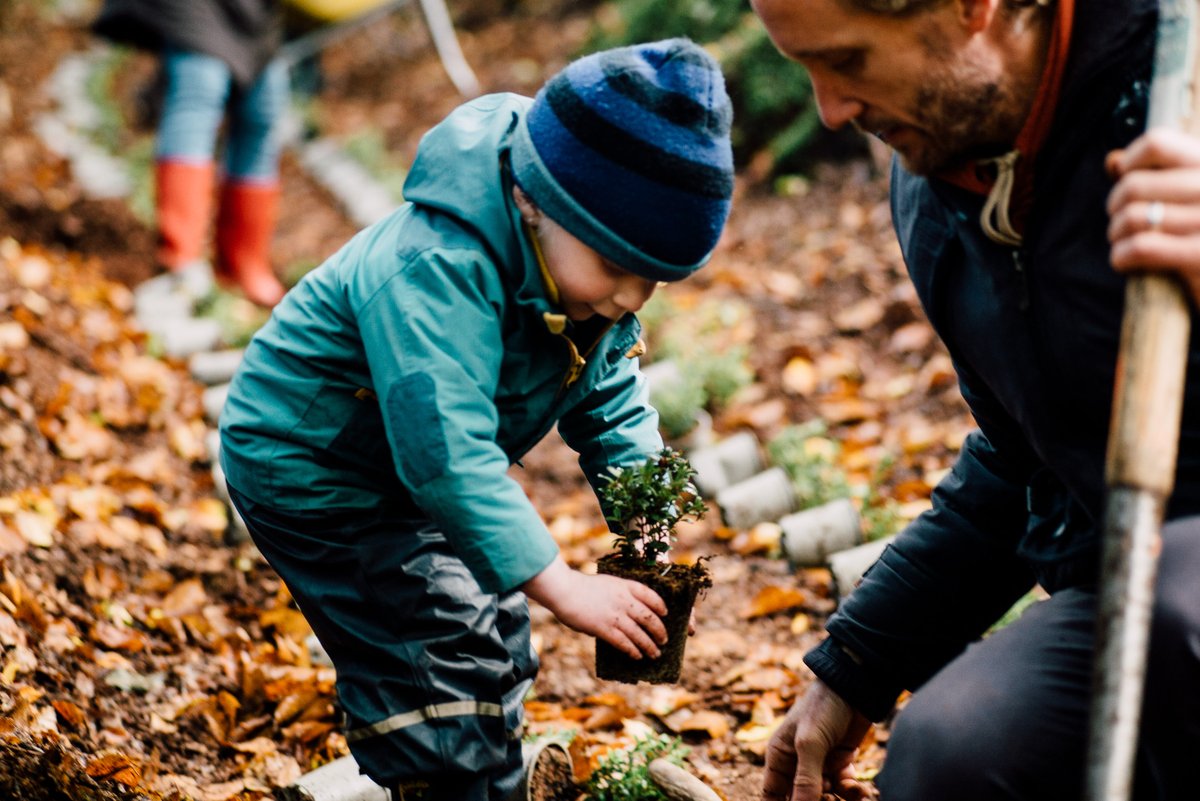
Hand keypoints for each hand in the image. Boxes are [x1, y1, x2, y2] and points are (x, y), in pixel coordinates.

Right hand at [522, 556, 667, 658]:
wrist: (565, 590)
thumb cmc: (581, 587)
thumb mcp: (606, 583)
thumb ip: (618, 596)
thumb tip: (625, 614)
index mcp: (625, 586)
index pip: (651, 595)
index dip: (660, 605)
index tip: (665, 613)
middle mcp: (624, 600)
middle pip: (649, 617)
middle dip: (659, 631)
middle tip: (664, 640)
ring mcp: (615, 615)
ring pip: (640, 634)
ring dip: (649, 646)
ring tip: (655, 654)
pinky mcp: (605, 628)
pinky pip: (624, 643)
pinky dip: (633, 650)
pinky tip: (637, 656)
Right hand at [761, 680, 873, 800]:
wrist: (856, 688)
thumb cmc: (823, 708)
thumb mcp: (810, 743)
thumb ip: (805, 780)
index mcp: (779, 756)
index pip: (772, 794)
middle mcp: (797, 763)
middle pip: (801, 799)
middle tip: (829, 800)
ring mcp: (820, 764)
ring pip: (824, 797)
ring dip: (835, 800)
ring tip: (846, 792)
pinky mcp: (841, 764)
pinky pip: (843, 789)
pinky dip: (851, 793)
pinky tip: (859, 788)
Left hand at [1106, 127, 1199, 303]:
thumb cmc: (1198, 229)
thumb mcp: (1187, 193)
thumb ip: (1153, 172)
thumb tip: (1112, 160)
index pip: (1157, 143)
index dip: (1130, 162)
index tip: (1128, 179)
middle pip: (1133, 185)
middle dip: (1115, 206)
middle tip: (1119, 220)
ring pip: (1131, 217)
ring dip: (1116, 234)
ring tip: (1122, 241)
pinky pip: (1140, 247)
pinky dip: (1121, 256)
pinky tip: (1124, 260)